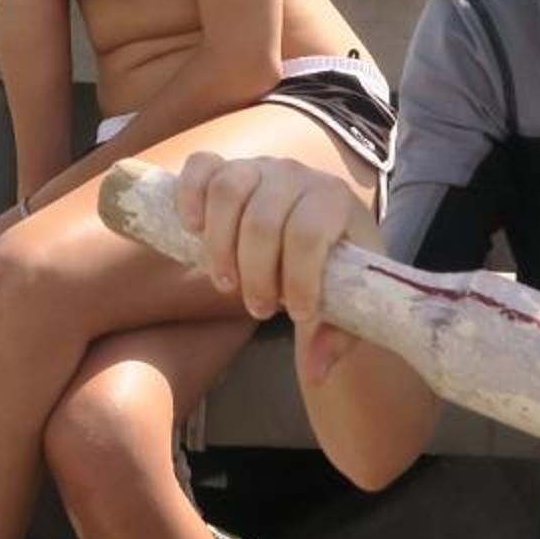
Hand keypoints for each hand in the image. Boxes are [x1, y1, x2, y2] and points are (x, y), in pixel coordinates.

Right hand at [176, 151, 378, 386]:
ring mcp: (260, 167)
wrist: (324, 233)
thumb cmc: (338, 269)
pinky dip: (190, 194)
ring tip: (226, 284)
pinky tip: (192, 229)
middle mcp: (297, 175)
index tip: (298, 316)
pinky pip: (201, 166)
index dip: (298, 279)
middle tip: (259, 310)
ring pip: (228, 191)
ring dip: (219, 245)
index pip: (308, 234)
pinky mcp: (228, 166)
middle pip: (262, 220)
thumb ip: (336, 336)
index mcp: (334, 199)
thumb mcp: (349, 302)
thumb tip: (314, 371)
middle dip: (255, 274)